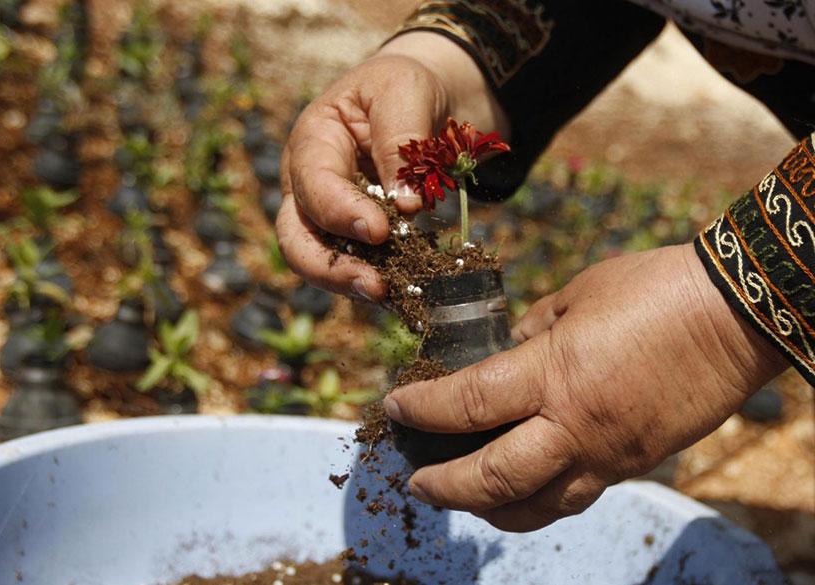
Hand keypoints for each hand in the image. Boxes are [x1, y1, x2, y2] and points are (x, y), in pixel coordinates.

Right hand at [276, 32, 507, 301]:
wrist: (425, 101)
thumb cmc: (405, 88)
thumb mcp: (404, 92)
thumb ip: (400, 142)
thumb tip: (404, 205)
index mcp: (312, 142)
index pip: (314, 184)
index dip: (341, 212)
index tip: (381, 231)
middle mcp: (308, 186)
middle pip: (297, 239)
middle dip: (330, 268)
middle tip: (376, 286)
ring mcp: (328, 217)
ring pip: (322, 263)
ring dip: (354, 284)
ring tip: (395, 297)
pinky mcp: (355, 238)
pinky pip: (358, 268)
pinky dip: (380, 284)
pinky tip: (408, 296)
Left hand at [383, 244, 786, 531]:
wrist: (735, 317)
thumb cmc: (654, 290)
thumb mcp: (578, 295)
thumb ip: (533, 329)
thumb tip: (505, 348)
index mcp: (553, 373)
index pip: (468, 404)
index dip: (422, 409)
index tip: (394, 407)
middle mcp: (575, 426)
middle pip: (493, 478)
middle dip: (445, 486)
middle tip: (416, 482)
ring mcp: (608, 455)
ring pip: (536, 507)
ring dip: (489, 509)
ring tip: (462, 499)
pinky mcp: (635, 465)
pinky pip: (576, 496)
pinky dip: (539, 502)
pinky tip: (523, 490)